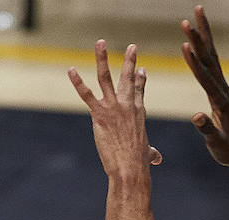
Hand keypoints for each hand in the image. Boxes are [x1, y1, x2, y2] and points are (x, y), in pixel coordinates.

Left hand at [69, 40, 162, 181]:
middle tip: (132, 47)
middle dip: (130, 61)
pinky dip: (78, 82)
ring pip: (106, 77)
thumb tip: (157, 158)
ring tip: (101, 42)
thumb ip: (152, 153)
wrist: (131, 168)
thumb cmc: (139, 163)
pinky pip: (86, 94)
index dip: (140, 79)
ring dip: (102, 58)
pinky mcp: (100, 114)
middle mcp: (127, 106)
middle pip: (128, 78)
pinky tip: (71, 70)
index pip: (139, 91)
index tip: (141, 68)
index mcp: (139, 113)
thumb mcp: (147, 154)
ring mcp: (113, 108)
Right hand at [181, 6, 228, 168]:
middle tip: (192, 15)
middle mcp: (223, 90)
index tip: (185, 45)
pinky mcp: (221, 90)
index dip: (195, 62)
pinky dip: (205, 49)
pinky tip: (199, 40)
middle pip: (211, 58)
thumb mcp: (216, 144)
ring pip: (212, 56)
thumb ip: (207, 129)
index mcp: (220, 102)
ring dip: (204, 35)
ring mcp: (223, 88)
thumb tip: (196, 116)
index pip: (205, 78)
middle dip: (201, 36)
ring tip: (197, 13)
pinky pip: (212, 64)